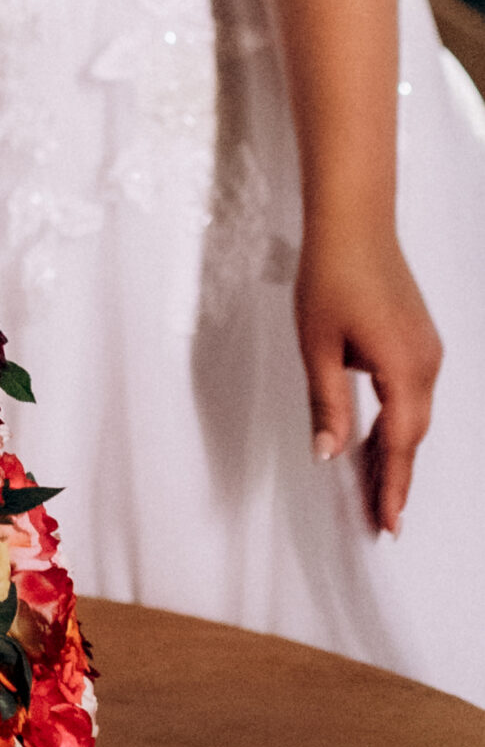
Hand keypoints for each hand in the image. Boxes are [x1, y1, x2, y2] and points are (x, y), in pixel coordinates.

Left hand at [295, 230, 442, 535]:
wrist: (353, 221)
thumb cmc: (331, 275)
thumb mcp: (318, 346)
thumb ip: (327, 404)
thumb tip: (328, 453)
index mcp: (403, 369)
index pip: (399, 445)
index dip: (392, 487)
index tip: (388, 524)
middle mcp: (426, 363)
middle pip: (412, 434)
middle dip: (397, 477)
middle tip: (382, 518)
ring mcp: (427, 348)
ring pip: (415, 413)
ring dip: (398, 448)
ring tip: (377, 485)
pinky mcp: (419, 336)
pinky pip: (414, 391)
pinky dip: (399, 418)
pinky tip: (379, 433)